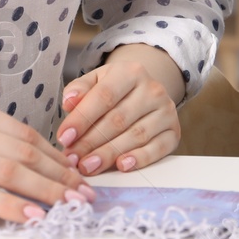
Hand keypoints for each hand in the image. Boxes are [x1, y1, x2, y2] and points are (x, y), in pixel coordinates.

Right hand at [0, 96, 93, 222]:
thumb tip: (22, 158)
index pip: (22, 133)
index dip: (54, 156)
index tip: (74, 173)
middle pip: (23, 152)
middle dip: (59, 175)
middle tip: (83, 194)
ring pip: (11, 172)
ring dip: (47, 192)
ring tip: (69, 207)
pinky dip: (15, 207)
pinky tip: (34, 217)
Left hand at [58, 44, 183, 174]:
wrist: (145, 92)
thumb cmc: (113, 91)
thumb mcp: (95, 81)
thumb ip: (78, 90)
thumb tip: (69, 103)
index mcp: (131, 72)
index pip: (104, 96)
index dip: (82, 118)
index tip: (64, 137)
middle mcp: (153, 89)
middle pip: (118, 119)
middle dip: (91, 142)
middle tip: (72, 158)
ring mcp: (166, 111)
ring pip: (136, 136)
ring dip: (109, 154)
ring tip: (87, 167)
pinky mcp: (174, 132)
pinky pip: (157, 148)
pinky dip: (140, 159)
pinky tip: (121, 166)